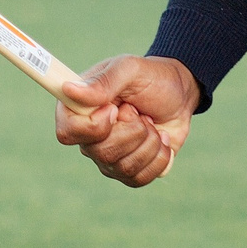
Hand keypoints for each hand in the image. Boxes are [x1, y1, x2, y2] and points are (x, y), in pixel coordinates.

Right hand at [53, 54, 199, 187]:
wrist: (179, 95)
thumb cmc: (149, 78)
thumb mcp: (129, 69)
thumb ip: (101, 82)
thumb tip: (68, 90)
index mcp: (80, 110)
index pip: (67, 133)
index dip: (94, 126)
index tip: (115, 108)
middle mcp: (89, 138)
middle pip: (102, 153)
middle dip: (133, 131)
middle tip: (140, 112)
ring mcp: (108, 158)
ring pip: (124, 168)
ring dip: (149, 142)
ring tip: (152, 123)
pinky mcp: (129, 171)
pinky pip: (139, 178)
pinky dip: (159, 157)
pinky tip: (161, 139)